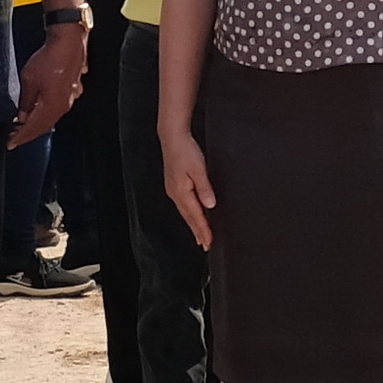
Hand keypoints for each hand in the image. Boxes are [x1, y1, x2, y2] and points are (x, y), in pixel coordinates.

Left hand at [9, 19, 85, 147]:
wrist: (68, 42)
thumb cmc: (49, 59)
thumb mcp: (29, 80)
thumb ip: (26, 101)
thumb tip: (23, 115)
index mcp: (51, 106)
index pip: (33, 128)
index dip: (21, 137)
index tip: (11, 143)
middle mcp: (63, 106)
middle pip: (43, 126)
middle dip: (28, 133)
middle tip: (14, 137)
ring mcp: (69, 99)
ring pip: (51, 118)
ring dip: (37, 124)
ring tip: (23, 126)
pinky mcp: (72, 90)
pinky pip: (56, 108)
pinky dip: (45, 113)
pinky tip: (38, 110)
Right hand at [161, 121, 218, 245]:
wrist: (172, 137)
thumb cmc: (185, 150)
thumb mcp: (198, 168)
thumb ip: (204, 187)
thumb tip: (210, 205)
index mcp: (181, 191)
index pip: (196, 216)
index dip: (203, 230)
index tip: (209, 242)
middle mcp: (175, 194)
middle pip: (189, 218)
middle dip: (198, 233)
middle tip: (206, 245)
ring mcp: (173, 190)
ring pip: (185, 213)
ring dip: (193, 226)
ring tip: (200, 237)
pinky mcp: (174, 186)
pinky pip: (183, 206)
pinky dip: (189, 216)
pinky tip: (193, 217)